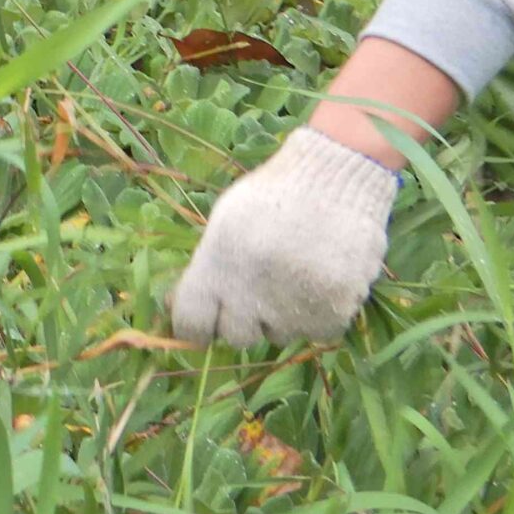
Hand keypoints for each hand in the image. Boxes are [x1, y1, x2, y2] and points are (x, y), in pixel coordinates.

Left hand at [169, 128, 396, 344]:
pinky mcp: (332, 313)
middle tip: (258, 289)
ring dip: (282, 314)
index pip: (191, 323)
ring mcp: (293, 307)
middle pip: (236, 337)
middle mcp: (251, 293)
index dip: (196, 328)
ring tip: (296, 272)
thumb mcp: (226, 220)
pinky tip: (321, 277)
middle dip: (243, 319)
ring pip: (279, 335)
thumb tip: (176, 307)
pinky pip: (317, 331)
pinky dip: (318, 312)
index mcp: (218, 264)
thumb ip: (206, 267)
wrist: (336, 176)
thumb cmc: (274, 194)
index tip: (206, 323)